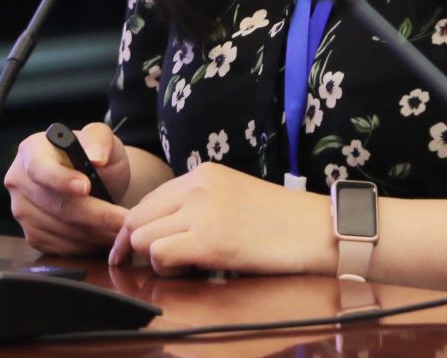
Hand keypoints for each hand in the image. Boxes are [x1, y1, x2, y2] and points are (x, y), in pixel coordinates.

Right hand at [4, 121, 131, 255]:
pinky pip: (59, 247)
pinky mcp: (31, 235)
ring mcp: (21, 210)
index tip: (86, 187)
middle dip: (95, 215)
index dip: (61, 180)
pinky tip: (104, 237)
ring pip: (60, 230)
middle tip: (124, 220)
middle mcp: (19, 180)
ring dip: (94, 233)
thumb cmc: (95, 156)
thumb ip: (100, 139)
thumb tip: (96, 157)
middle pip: (55, 204)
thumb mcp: (103, 139)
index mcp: (32, 150)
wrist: (94, 182)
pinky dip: (85, 246)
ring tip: (121, 230)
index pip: (40, 168)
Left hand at [108, 163, 335, 275]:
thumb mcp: (233, 196)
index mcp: (202, 174)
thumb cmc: (282, 221)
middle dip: (130, 243)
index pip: (150, 198)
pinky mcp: (208, 241)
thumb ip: (200, 204)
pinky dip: (164, 269)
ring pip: (141, 236)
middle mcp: (196, 187)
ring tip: (175, 267)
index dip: (136, 226)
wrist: (315, 229)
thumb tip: (169, 228)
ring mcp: (200, 212)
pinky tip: (186, 272)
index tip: (133, 246)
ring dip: (149, 258)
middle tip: (136, 264)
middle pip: (137, 215)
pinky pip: (160, 255)